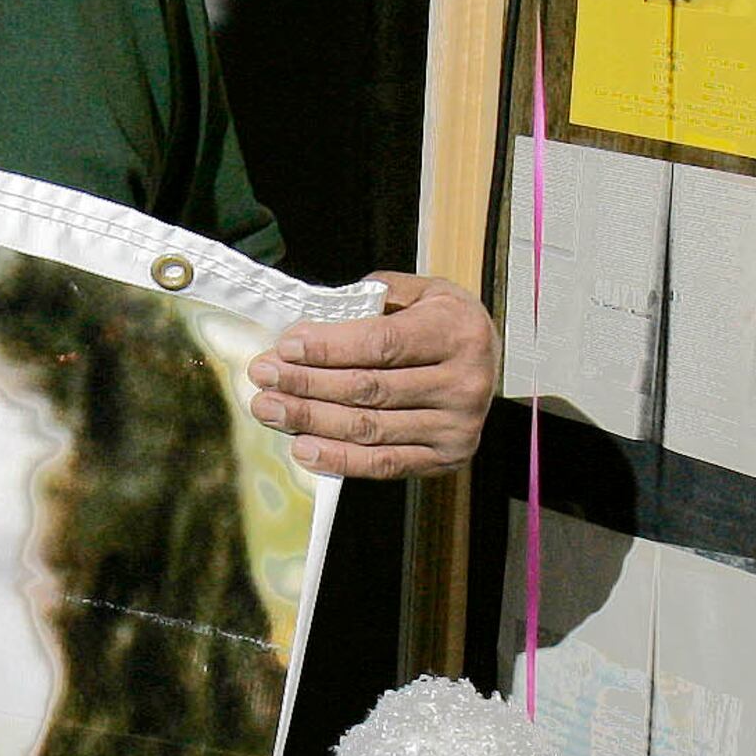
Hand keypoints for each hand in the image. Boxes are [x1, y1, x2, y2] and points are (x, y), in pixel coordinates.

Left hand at [244, 272, 495, 478]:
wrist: (491, 363)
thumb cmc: (444, 323)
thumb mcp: (423, 292)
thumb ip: (376, 296)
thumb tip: (318, 316)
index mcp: (457, 332)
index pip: (382, 344)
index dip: (329, 348)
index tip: (286, 346)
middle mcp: (464, 382)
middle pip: (370, 389)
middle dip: (307, 384)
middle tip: (264, 378)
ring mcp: (458, 425)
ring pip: (370, 428)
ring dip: (311, 421)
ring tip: (270, 409)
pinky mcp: (447, 457)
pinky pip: (385, 463)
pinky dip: (340, 458)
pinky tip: (304, 448)